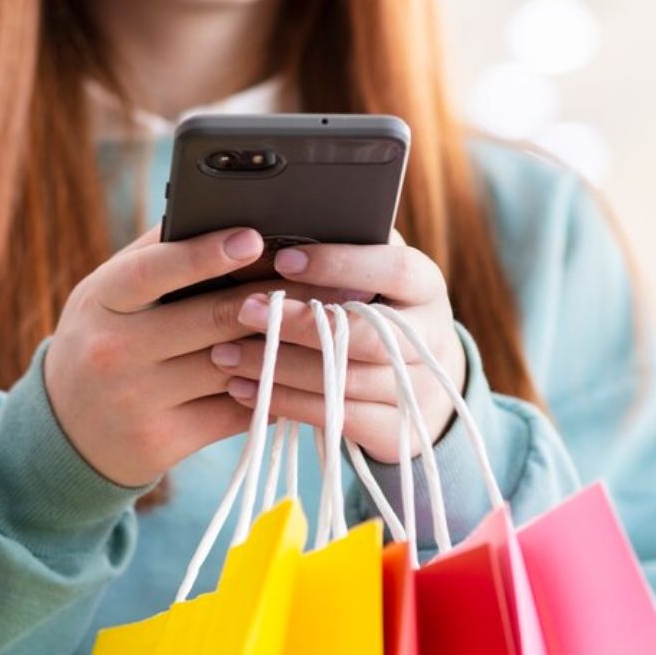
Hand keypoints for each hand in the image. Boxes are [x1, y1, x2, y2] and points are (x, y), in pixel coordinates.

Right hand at [45, 225, 357, 486]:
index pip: (153, 271)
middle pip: (213, 319)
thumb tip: (224, 210)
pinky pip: (236, 412)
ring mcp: (138, 401)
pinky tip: (303, 372)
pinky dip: (274, 391)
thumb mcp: (109, 293)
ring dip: (289, 346)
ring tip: (332, 323)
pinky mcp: (163, 442)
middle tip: (330, 280)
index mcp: (103, 300)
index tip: (253, 237)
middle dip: (279, 297)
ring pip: (234, 366)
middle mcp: (114, 350)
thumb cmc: (105, 339)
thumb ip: (158, 255)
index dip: (205, 254)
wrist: (66, 432)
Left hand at [207, 233, 466, 462]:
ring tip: (225, 353)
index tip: (283, 260)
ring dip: (278, 367)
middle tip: (243, 310)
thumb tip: (275, 222)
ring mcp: (419, 389)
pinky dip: (285, 404)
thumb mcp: (370, 273)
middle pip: (365, 334)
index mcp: (425, 286)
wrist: (421, 382)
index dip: (339, 264)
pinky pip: (335, 419)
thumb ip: (341, 248)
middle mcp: (431, 338)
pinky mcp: (397, 432)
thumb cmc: (374, 308)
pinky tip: (242, 389)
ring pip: (343, 381)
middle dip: (299, 323)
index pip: (394, 269)